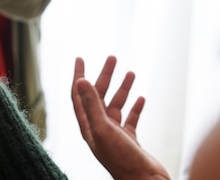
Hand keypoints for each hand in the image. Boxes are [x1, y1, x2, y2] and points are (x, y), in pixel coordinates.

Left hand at [71, 56, 169, 179]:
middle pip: (98, 96)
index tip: (80, 58)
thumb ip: (92, 105)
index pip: (78, 95)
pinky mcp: (130, 141)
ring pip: (116, 105)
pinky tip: (141, 98)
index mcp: (89, 126)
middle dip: (105, 76)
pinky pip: (130, 119)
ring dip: (122, 89)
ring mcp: (114, 135)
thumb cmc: (122, 159)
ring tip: (131, 73)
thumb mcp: (104, 128)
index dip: (78, 75)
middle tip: (112, 58)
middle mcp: (99, 129)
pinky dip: (135, 107)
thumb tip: (80, 81)